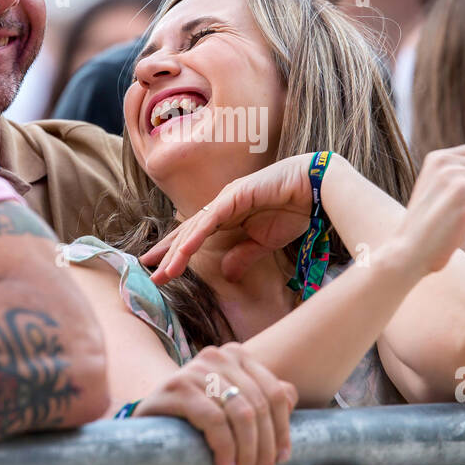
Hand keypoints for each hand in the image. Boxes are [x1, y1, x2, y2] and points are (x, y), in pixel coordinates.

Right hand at [133, 343, 297, 464]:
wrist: (150, 414)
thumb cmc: (195, 411)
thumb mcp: (230, 402)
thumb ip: (260, 396)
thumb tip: (291, 397)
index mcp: (237, 355)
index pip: (275, 393)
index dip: (283, 429)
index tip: (282, 459)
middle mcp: (218, 356)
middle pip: (259, 406)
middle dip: (264, 448)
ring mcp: (197, 369)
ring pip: (240, 414)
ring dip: (246, 453)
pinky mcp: (176, 387)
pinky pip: (212, 420)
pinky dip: (224, 447)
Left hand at [141, 154, 315, 284]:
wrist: (316, 189)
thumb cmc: (293, 209)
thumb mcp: (264, 243)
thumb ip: (244, 256)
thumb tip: (226, 274)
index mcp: (226, 216)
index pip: (194, 236)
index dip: (175, 252)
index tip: (159, 271)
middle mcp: (221, 206)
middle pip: (187, 233)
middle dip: (167, 254)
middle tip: (149, 274)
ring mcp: (226, 199)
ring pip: (194, 228)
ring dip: (177, 251)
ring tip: (163, 272)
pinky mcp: (235, 196)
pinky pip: (211, 220)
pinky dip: (196, 236)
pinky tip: (183, 252)